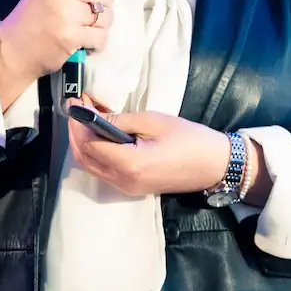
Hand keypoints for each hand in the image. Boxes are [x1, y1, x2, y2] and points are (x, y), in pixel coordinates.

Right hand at [0, 0, 123, 108]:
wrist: (14, 48)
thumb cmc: (36, 15)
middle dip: (101, 5)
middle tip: (81, 14)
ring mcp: (64, 11)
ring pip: (107, 15)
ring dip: (99, 25)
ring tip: (80, 28)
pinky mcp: (70, 35)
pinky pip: (102, 36)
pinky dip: (96, 42)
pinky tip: (82, 41)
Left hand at [66, 95, 232, 196]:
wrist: (216, 165)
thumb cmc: (189, 139)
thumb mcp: (153, 121)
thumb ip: (120, 121)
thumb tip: (94, 117)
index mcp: (129, 164)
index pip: (89, 145)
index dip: (78, 124)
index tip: (75, 102)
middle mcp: (124, 181)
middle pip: (85, 159)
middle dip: (76, 133)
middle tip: (77, 109)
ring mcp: (128, 188)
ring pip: (93, 167)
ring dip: (85, 143)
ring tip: (87, 118)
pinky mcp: (134, 188)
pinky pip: (105, 171)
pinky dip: (97, 153)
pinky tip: (102, 134)